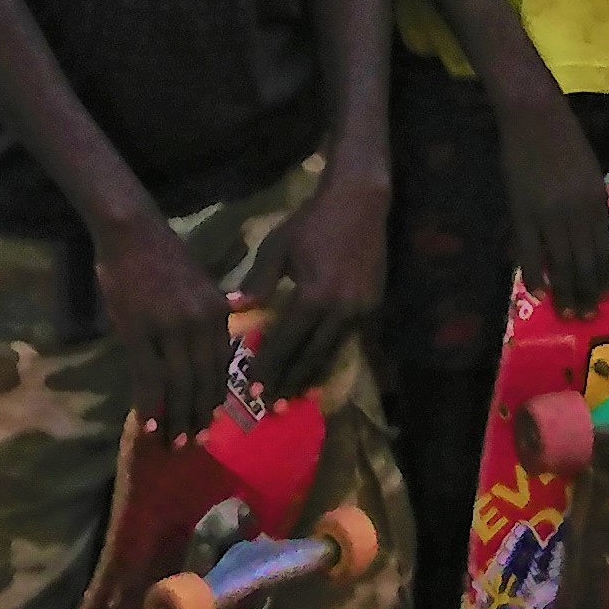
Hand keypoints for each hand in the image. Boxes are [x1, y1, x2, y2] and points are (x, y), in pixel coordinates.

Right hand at [92, 210, 236, 443]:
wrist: (134, 234)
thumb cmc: (165, 259)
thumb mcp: (202, 287)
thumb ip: (213, 319)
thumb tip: (219, 353)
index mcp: (219, 314)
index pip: (222, 367)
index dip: (215, 399)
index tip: (211, 423)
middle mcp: (199, 324)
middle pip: (203, 381)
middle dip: (198, 417)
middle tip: (193, 444)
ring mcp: (169, 329)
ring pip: (177, 385)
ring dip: (175, 418)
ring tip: (172, 443)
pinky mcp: (138, 331)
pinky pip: (146, 376)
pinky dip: (148, 403)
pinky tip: (147, 424)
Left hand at [241, 163, 387, 392]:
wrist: (359, 203)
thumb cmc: (312, 223)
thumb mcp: (278, 246)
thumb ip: (259, 281)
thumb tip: (236, 308)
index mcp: (314, 295)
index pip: (286, 342)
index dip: (269, 367)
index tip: (254, 389)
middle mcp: (341, 310)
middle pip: (311, 357)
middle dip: (290, 382)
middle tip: (272, 405)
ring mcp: (361, 311)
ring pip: (332, 353)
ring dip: (311, 376)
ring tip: (292, 395)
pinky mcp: (373, 307)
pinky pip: (346, 341)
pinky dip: (329, 357)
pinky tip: (316, 368)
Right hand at [496, 77, 608, 309]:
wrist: (535, 117)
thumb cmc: (567, 139)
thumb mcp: (591, 173)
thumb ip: (594, 205)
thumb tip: (596, 237)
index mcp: (598, 203)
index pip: (606, 251)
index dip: (605, 278)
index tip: (606, 297)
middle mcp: (577, 215)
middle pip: (586, 264)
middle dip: (588, 293)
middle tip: (588, 315)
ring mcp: (548, 216)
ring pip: (561, 264)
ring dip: (566, 292)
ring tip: (568, 312)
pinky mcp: (522, 212)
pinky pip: (529, 252)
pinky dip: (535, 275)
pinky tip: (539, 292)